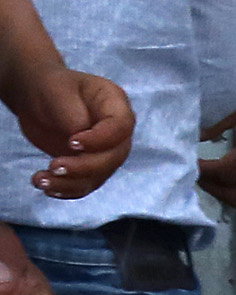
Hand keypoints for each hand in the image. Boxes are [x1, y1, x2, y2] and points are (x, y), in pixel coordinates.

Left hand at [8, 69, 133, 198]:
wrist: (37, 96)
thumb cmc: (49, 87)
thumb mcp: (58, 92)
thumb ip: (73, 117)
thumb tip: (79, 148)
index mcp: (115, 105)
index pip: (121, 127)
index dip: (101, 140)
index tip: (71, 142)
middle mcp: (118, 133)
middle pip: (113, 158)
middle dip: (84, 167)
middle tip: (54, 166)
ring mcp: (107, 152)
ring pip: (98, 176)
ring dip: (70, 183)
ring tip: (41, 180)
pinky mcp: (92, 166)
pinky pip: (85, 184)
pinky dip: (66, 189)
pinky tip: (47, 187)